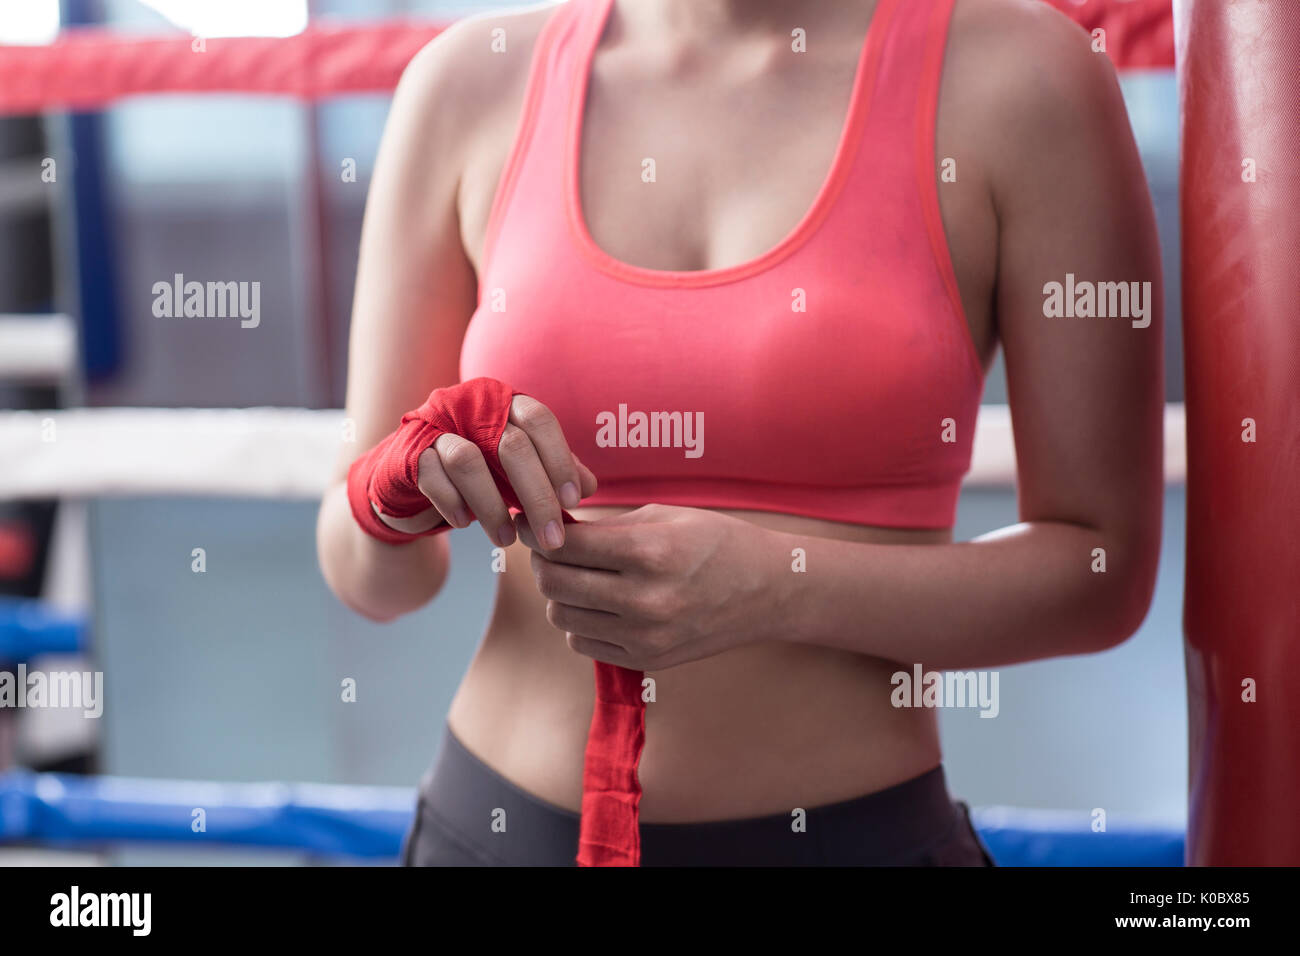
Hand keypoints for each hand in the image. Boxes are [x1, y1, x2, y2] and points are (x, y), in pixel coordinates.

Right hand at [380, 394, 596, 549]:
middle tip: (552, 538)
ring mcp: (435, 425)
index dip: (559, 460)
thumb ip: (551, 472)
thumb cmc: (477, 472)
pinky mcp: (408, 452)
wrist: (411, 479)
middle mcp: (468, 404)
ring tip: (508, 540)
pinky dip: (454, 504)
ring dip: (493, 508)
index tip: (573, 502)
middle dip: (536, 496)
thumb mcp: (517, 472)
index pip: (538, 419)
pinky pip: (432, 477)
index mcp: (501, 401)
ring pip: (468, 461)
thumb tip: (589, 488)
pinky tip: (467, 525)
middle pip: (510, 444)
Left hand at [516, 504, 780, 669]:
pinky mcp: (647, 660)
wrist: (768, 591)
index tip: (528, 523)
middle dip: (542, 561)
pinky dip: (579, 622)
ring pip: (563, 617)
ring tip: (576, 575)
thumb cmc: (716, 542)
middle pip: (556, 583)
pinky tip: (598, 603)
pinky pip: (583, 643)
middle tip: (547, 547)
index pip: (567, 545)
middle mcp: (645, 599)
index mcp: (650, 552)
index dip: (537, 532)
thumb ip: (607, 527)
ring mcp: (646, 635)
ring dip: (560, 594)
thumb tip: (551, 529)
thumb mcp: (664, 517)